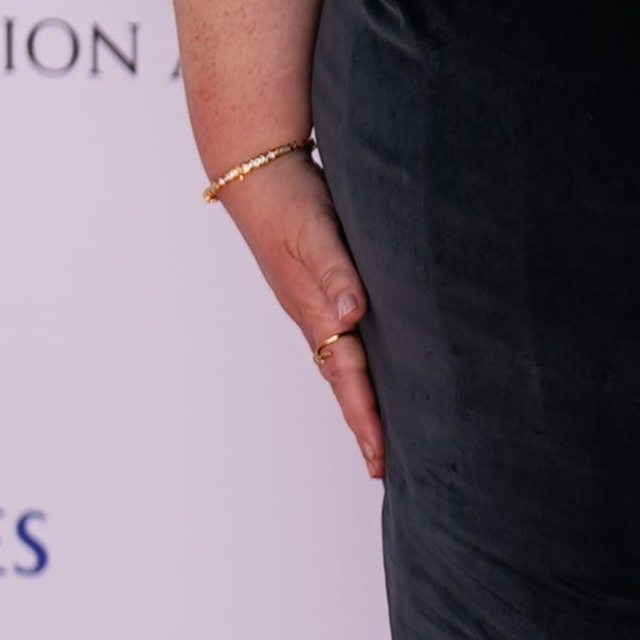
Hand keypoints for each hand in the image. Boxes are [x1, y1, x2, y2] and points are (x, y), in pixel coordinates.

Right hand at [216, 160, 384, 476]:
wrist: (258, 171)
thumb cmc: (289, 199)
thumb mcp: (316, 232)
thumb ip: (336, 272)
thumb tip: (351, 315)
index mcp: (315, 311)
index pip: (348, 376)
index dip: (366, 417)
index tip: (379, 457)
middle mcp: (314, 316)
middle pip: (343, 383)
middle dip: (363, 424)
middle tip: (381, 467)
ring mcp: (314, 304)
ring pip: (342, 364)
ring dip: (360, 399)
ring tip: (378, 433)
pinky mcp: (319, 287)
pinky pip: (343, 339)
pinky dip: (358, 365)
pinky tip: (371, 369)